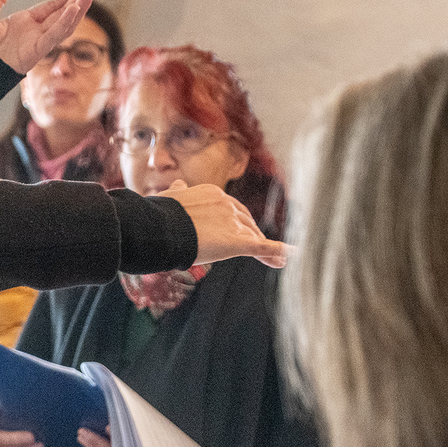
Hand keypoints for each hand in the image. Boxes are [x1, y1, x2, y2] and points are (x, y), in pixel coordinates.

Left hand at [0, 0, 99, 73]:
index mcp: (25, 22)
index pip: (53, 5)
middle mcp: (34, 33)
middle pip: (63, 12)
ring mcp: (35, 43)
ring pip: (63, 24)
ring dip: (78, 8)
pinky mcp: (33, 54)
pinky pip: (52, 37)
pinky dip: (64, 24)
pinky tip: (74, 9)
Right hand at [162, 180, 288, 267]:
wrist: (160, 228)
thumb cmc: (159, 215)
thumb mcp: (169, 199)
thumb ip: (178, 193)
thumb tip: (179, 184)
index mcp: (211, 194)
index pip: (230, 209)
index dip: (237, 221)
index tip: (239, 230)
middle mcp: (225, 204)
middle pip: (246, 222)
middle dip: (253, 234)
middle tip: (261, 248)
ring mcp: (232, 222)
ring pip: (254, 236)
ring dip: (266, 249)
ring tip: (277, 262)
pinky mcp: (237, 241)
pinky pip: (262, 247)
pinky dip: (277, 252)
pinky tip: (288, 257)